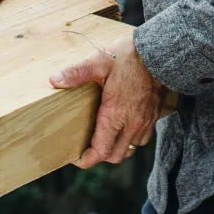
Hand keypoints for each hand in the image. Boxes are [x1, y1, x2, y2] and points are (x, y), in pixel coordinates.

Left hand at [49, 33, 165, 167]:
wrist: (159, 53)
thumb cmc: (128, 57)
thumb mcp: (99, 61)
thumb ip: (77, 72)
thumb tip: (54, 80)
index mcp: (116, 114)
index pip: (100, 152)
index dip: (85, 159)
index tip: (74, 155)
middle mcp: (132, 124)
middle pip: (114, 156)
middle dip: (98, 155)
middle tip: (86, 144)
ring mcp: (145, 122)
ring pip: (129, 150)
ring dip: (115, 148)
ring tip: (103, 137)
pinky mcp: (154, 117)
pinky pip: (141, 140)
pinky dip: (130, 140)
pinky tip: (122, 127)